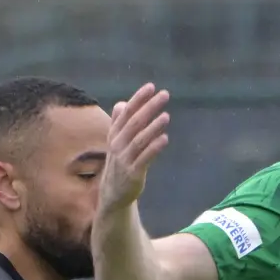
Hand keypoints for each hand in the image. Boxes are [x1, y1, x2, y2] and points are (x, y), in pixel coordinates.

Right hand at [99, 83, 171, 209]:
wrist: (113, 193)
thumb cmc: (119, 162)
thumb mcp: (117, 142)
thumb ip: (120, 122)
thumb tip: (123, 104)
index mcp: (115, 134)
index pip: (126, 112)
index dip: (138, 99)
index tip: (151, 87)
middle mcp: (118, 144)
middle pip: (134, 123)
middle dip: (149, 107)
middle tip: (164, 95)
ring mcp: (124, 159)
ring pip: (139, 140)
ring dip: (153, 127)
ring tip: (166, 116)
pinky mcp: (133, 173)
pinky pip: (144, 158)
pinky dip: (154, 148)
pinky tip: (165, 139)